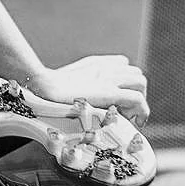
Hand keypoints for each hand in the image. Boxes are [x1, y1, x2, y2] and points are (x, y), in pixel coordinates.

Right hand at [34, 54, 148, 126]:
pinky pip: (138, 99)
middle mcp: (105, 68)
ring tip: (131, 116)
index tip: (121, 100)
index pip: (123, 63)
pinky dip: (142, 110)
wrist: (42, 89)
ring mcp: (108, 79)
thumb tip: (83, 100)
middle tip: (128, 111)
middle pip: (135, 73)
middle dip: (136, 91)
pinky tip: (136, 121)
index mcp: (95, 64)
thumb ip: (79, 83)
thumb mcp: (66, 80)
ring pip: (141, 82)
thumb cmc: (48, 91)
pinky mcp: (110, 93)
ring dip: (140, 99)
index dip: (125, 82)